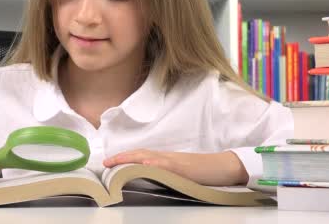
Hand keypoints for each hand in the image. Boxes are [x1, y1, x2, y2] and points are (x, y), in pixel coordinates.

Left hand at [103, 149, 247, 185]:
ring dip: (131, 158)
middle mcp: (167, 157)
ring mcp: (175, 161)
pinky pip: (168, 164)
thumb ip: (164, 172)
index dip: (124, 157)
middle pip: (140, 153)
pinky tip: (145, 164)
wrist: (224, 167)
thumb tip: (146, 176)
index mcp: (165, 159)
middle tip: (104, 163)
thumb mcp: (179, 172)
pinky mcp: (185, 168)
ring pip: (149, 156)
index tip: (108, 162)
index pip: (140, 156)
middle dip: (121, 158)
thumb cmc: (203, 171)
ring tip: (116, 162)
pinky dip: (155, 163)